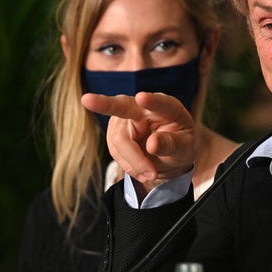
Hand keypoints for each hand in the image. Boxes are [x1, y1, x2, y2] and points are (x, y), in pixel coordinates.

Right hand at [81, 92, 195, 194]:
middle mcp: (143, 107)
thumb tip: (152, 144)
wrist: (169, 156)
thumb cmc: (180, 145)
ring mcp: (125, 117)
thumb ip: (172, 144)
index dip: (151, 101)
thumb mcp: (185, 148)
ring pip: (119, 140)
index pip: (160, 103)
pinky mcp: (115, 131)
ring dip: (134, 162)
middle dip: (103, 104)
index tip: (142, 97)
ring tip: (151, 174)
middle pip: (122, 108)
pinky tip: (141, 169)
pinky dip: (128, 165)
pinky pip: (115, 150)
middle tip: (86, 100)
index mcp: (168, 107)